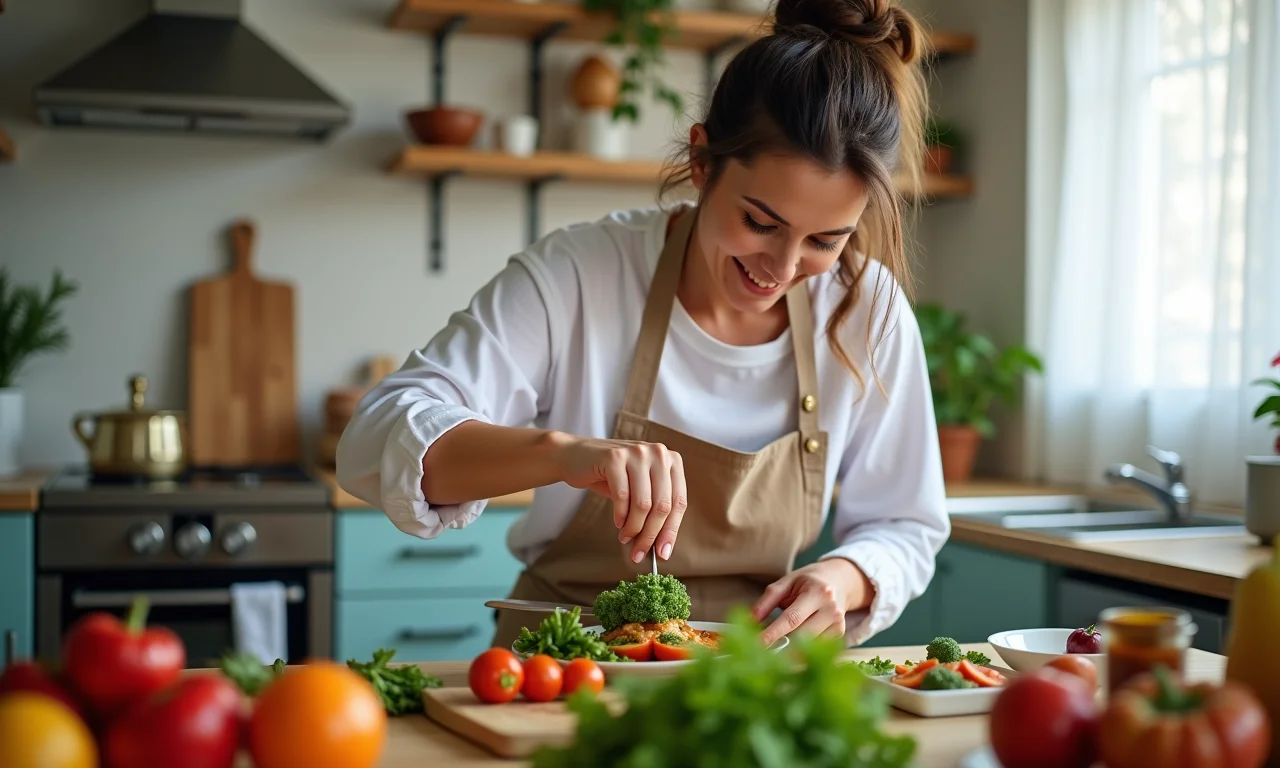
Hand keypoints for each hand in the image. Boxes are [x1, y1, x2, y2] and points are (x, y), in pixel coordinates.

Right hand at [552, 435, 687, 562]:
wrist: (577, 456)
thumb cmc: (611, 476)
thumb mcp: (641, 488)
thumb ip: (654, 510)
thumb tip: (661, 546)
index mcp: (672, 460)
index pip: (679, 501)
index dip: (671, 531)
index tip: (663, 552)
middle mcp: (659, 452)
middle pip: (662, 505)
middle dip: (650, 535)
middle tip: (640, 552)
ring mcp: (637, 453)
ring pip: (643, 504)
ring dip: (634, 528)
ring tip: (625, 538)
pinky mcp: (614, 457)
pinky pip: (622, 496)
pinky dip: (620, 515)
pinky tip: (618, 523)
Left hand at [754, 559, 874, 646]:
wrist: (837, 580)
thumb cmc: (807, 581)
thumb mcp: (786, 583)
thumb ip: (767, 601)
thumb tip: (750, 621)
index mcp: (817, 592)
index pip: (792, 618)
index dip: (773, 633)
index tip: (757, 644)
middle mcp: (831, 609)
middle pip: (802, 636)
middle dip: (780, 647)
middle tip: (759, 655)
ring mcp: (838, 624)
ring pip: (810, 646)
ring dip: (789, 653)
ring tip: (773, 654)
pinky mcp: (839, 634)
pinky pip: (817, 648)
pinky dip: (801, 652)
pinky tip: (790, 652)